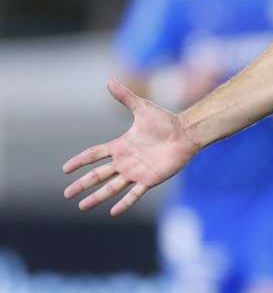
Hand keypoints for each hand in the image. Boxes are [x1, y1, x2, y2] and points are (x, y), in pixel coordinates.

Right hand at [63, 79, 200, 215]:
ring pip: (111, 187)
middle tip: (66, 194)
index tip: (65, 169)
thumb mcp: (142, 108)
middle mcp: (125, 161)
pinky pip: (134, 194)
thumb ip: (125, 97)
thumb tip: (110, 80)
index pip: (94, 155)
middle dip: (82, 184)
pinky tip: (112, 212)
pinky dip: (124, 203)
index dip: (80, 161)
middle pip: (98, 175)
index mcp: (121, 146)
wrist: (186, 133)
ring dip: (97, 197)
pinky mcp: (149, 179)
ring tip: (82, 206)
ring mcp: (136, 171)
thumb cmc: (165, 120)